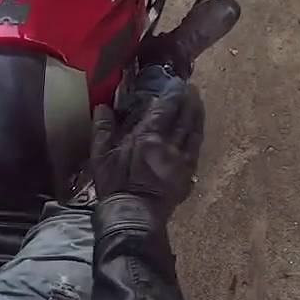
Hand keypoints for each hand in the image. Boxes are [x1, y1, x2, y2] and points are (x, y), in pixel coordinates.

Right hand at [90, 79, 204, 216]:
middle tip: (190, 87)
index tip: (175, 82)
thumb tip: (103, 106)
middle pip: (184, 117)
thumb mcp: (101, 157)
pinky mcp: (188, 174)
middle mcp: (171, 145)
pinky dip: (198, 134)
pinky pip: (196, 149)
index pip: (165, 109)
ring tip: (198, 101)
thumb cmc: (115, 186)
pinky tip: (197, 128)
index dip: (172, 94)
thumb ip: (102, 129)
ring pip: (194, 131)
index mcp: (149, 138)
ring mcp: (182, 160)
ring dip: (197, 114)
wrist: (133, 217)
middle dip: (188, 100)